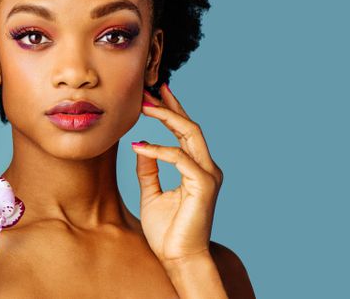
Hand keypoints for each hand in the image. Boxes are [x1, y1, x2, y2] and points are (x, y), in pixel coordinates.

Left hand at [132, 83, 223, 264]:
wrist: (178, 259)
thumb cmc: (167, 231)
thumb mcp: (152, 194)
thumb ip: (149, 170)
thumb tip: (142, 146)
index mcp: (198, 169)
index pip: (185, 133)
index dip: (171, 112)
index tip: (154, 94)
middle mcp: (207, 168)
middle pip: (191, 127)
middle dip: (170, 107)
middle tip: (149, 91)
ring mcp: (208, 175)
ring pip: (191, 135)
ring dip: (168, 118)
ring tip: (146, 107)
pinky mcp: (204, 185)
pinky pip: (180, 158)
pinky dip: (159, 150)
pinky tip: (140, 146)